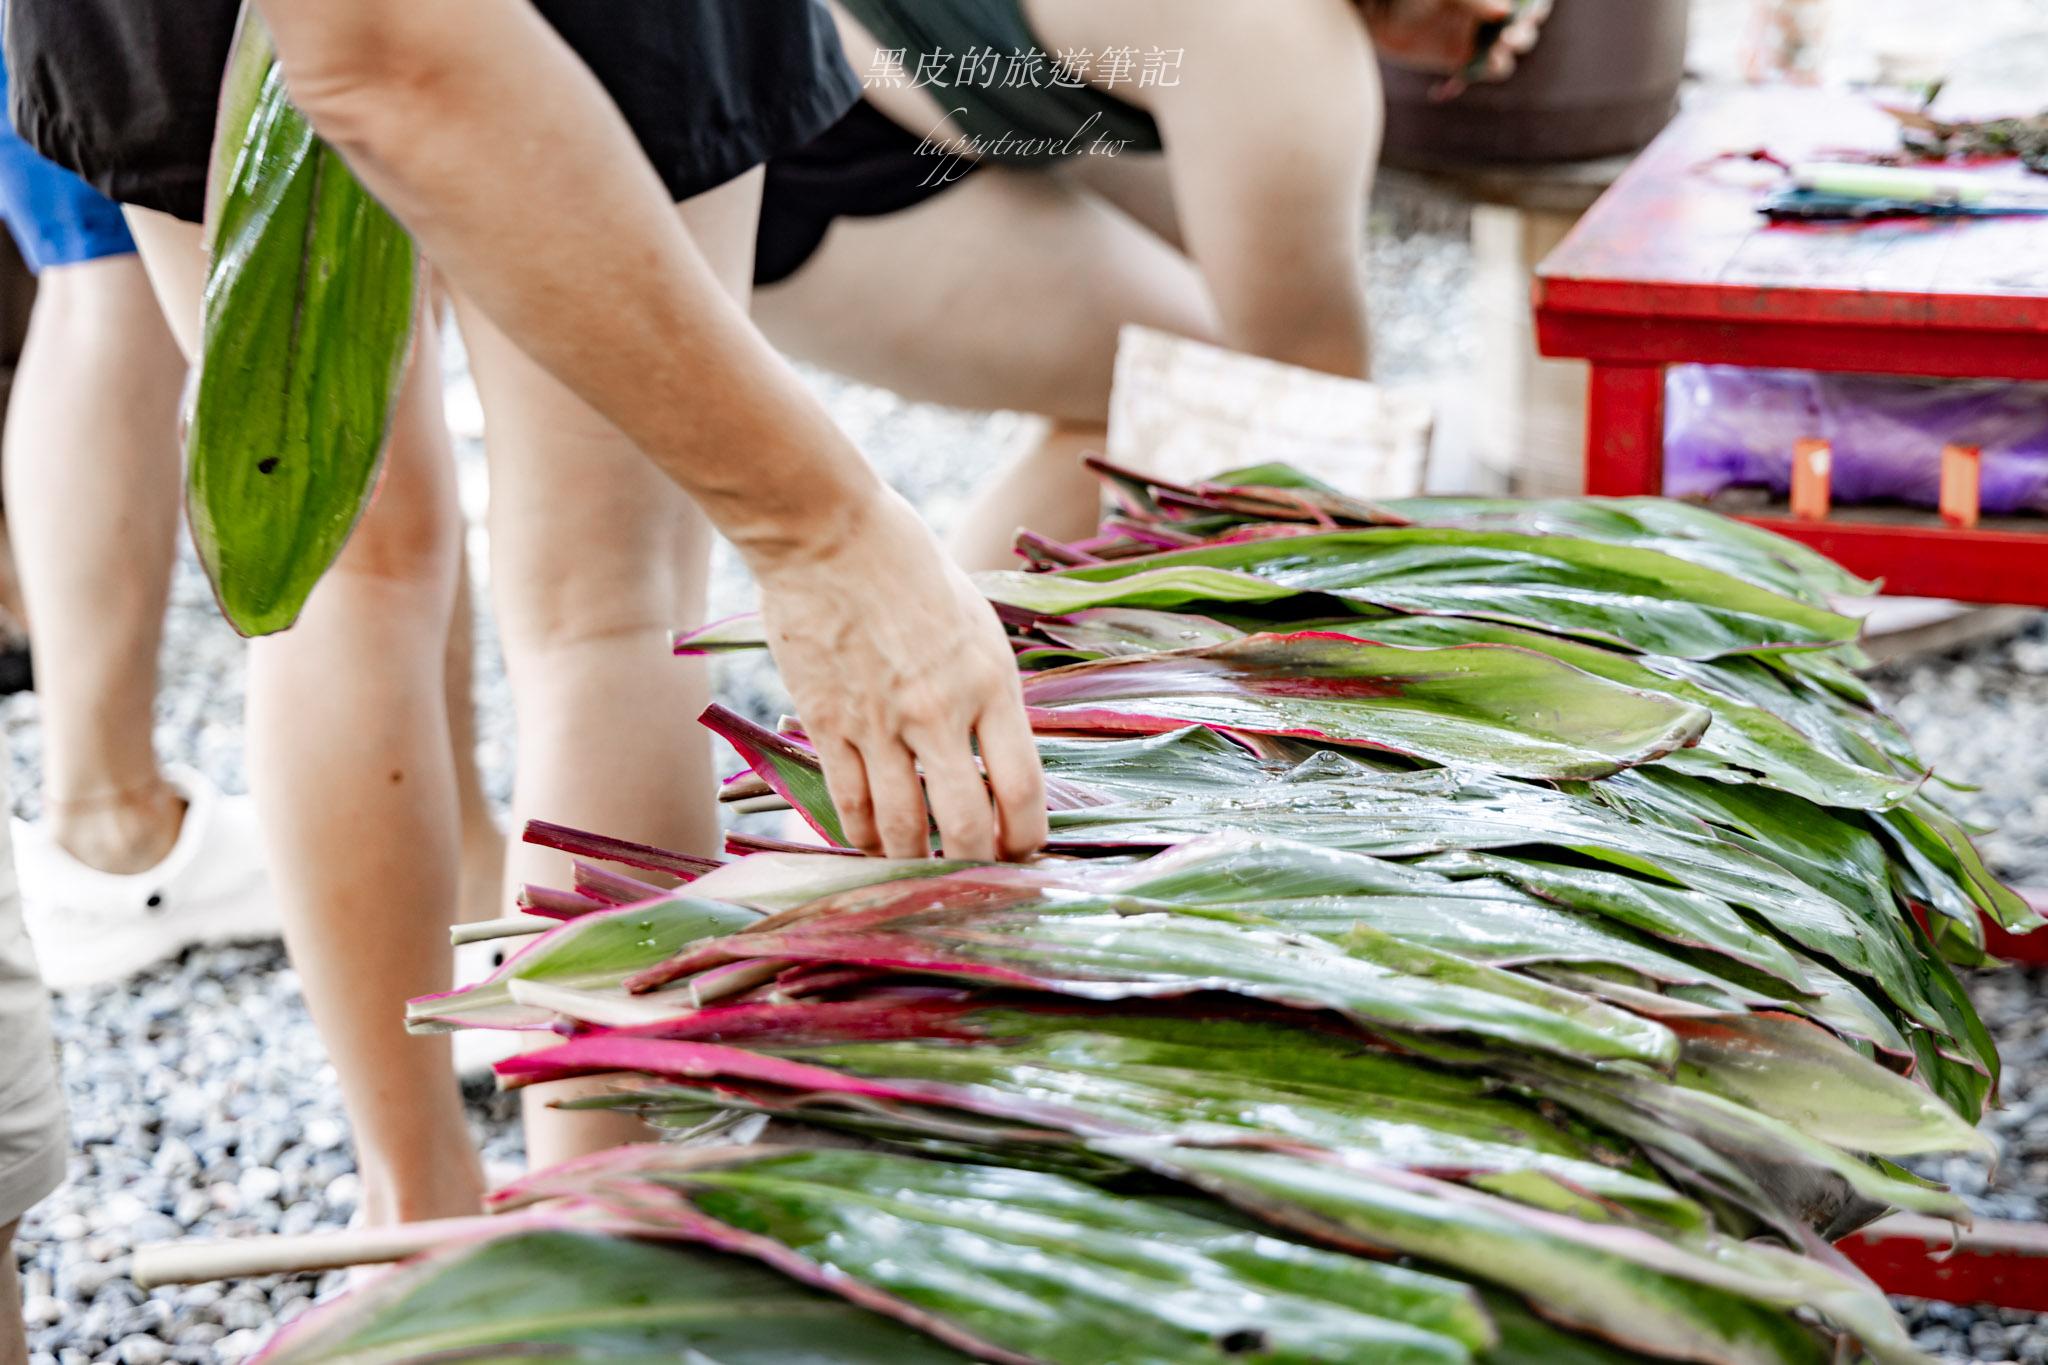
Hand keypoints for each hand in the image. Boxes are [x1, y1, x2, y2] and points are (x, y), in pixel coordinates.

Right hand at [753, 489, 1047, 861]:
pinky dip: (863, 835)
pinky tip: (871, 844)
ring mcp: (880, 723)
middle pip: (967, 825)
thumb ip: (990, 694)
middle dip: (975, 866)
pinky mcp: (828, 724)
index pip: (1022, 788)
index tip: (1022, 854)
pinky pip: (849, 804)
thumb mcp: (977, 625)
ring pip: (904, 828)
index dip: (1026, 838)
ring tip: (919, 871)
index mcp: (991, 683)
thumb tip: (996, 758)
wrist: (828, 535)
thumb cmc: (910, 569)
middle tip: (973, 879)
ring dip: (914, 862)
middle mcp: (940, 712)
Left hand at [1368, 0, 1549, 81]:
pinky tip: (1453, 76)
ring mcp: (1477, 40)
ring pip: (1506, 57)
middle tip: (1507, 38)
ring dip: (1502, 59)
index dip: (1536, 9)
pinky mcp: (1460, 61)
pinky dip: (1473, 77)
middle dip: (1522, 35)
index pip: (1529, 2)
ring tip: (1488, 55)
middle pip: (1524, 30)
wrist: (1378, 11)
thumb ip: (1473, 0)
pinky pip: (1479, 73)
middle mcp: (1491, 16)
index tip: (1531, 14)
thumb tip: (1505, 11)